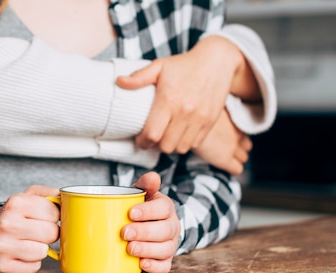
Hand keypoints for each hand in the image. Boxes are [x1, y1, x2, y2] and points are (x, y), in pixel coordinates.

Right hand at [0, 185, 59, 272]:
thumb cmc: (16, 216)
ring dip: (41, 248)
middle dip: (50, 233)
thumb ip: (50, 194)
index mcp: (16, 203)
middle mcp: (7, 223)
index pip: (54, 213)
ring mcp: (3, 246)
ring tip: (30, 241)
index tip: (44, 217)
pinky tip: (23, 253)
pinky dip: (32, 262)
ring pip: (43, 252)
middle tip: (38, 231)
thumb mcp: (29, 197)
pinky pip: (34, 267)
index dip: (54, 216)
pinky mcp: (3, 265)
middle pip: (51, 233)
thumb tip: (68, 198)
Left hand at [116, 36, 258, 154]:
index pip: (152, 134)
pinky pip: (195, 144)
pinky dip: (185, 143)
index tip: (140, 138)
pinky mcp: (210, 122)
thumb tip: (119, 81)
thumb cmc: (184, 65)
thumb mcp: (159, 66)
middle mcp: (185, 111)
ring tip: (166, 136)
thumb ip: (139, 77)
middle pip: (166, 145)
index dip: (143, 141)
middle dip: (155, 145)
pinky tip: (179, 134)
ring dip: (171, 145)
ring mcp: (200, 118)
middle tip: (152, 137)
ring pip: (180, 148)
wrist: (216, 61)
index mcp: (169, 99)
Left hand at [122, 172, 179, 272]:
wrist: (145, 225)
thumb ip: (145, 185)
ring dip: (148, 250)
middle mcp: (172, 226)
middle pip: (165, 230)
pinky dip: (155, 267)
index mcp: (166, 208)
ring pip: (166, 249)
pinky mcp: (166, 260)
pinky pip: (165, 267)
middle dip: (144, 232)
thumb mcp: (141, 193)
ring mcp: (170, 245)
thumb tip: (153, 176)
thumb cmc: (140, 208)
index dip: (149, 211)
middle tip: (125, 232)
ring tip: (130, 249)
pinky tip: (142, 264)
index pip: (163, 208)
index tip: (131, 213)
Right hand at [192, 108, 252, 175]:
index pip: (243, 132)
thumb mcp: (207, 109)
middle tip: (225, 150)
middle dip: (238, 149)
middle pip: (247, 146)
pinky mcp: (224, 159)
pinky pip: (237, 169)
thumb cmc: (194, 113)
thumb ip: (212, 114)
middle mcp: (236, 134)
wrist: (188, 123)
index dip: (237, 138)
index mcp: (232, 120)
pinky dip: (233, 170)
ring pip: (244, 158)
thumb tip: (207, 112)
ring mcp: (232, 147)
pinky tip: (224, 168)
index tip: (228, 139)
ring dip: (236, 159)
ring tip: (223, 159)